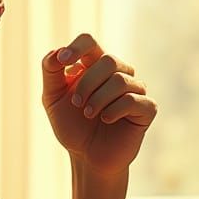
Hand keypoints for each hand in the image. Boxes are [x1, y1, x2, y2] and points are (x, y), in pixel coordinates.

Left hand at [41, 34, 156, 176]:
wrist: (87, 157)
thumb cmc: (71, 125)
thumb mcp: (52, 98)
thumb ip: (51, 73)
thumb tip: (56, 52)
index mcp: (94, 66)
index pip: (90, 41)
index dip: (77, 47)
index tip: (63, 61)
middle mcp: (117, 73)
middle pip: (108, 60)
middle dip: (87, 82)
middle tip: (76, 103)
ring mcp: (135, 89)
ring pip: (120, 80)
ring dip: (98, 99)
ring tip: (88, 114)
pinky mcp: (147, 108)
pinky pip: (134, 99)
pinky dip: (115, 110)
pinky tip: (106, 120)